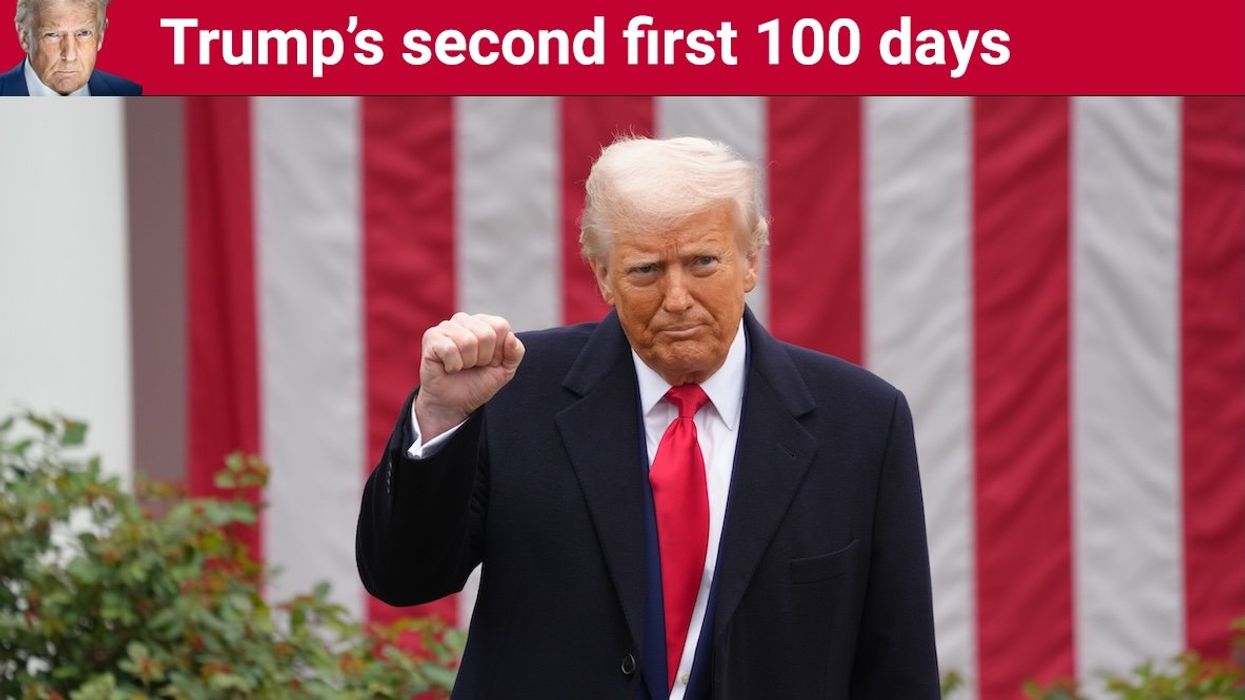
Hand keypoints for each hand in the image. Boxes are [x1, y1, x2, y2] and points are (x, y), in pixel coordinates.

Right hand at [414, 313, 524, 439]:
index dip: (499, 351)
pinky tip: (448, 367)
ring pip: (468, 342)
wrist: (454, 404)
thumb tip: (510, 337)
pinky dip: (453, 366)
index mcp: (483, 322)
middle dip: (483, 358)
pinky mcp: (431, 338)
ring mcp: (446, 327)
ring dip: (467, 363)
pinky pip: (450, 349)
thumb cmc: (478, 382)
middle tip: (473, 366)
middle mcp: (464, 320)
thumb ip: (515, 353)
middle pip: (486, 334)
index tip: (489, 362)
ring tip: (461, 366)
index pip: (501, 326)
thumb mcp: (505, 370)